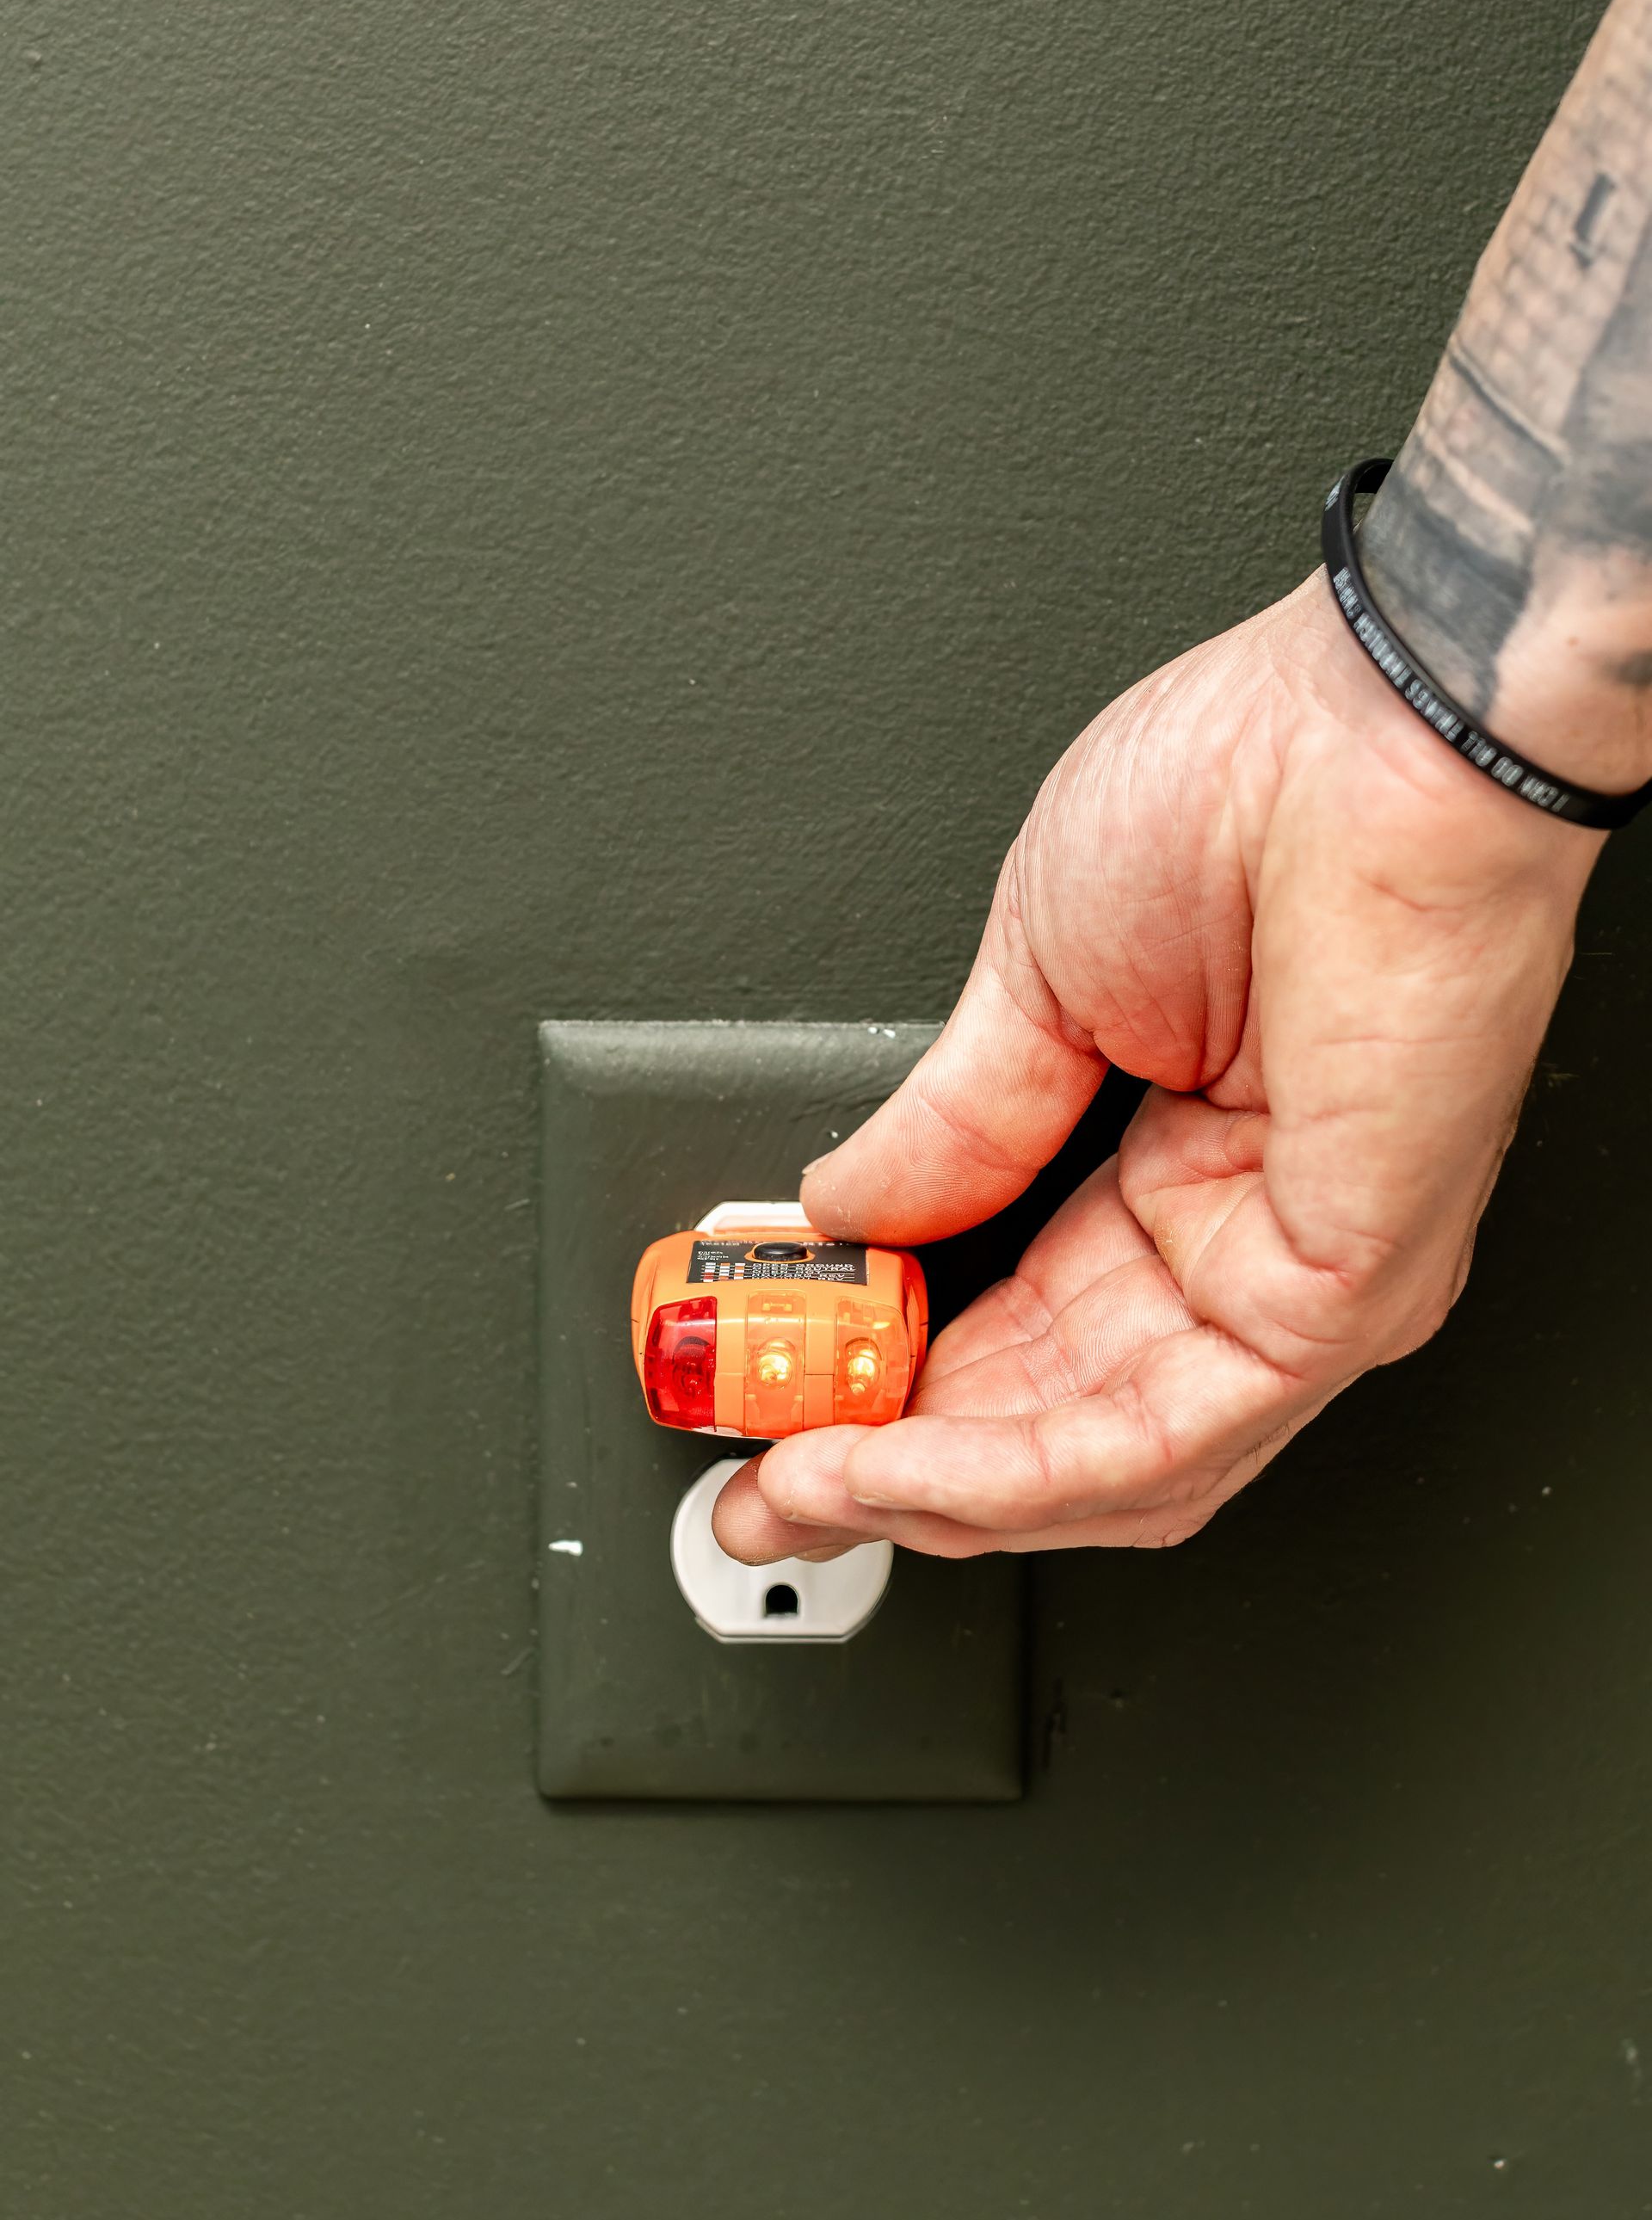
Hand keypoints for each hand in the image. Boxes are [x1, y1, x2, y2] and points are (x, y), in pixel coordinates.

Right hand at [714, 568, 1602, 1562]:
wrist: (1372, 726)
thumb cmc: (1256, 787)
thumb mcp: (1037, 979)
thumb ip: (950, 1124)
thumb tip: (846, 1206)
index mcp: (1192, 1166)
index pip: (1034, 1333)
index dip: (899, 1391)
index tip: (786, 1412)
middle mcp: (1257, 1243)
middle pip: (1067, 1424)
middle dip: (901, 1477)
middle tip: (771, 1487)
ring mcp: (1307, 1277)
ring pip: (1114, 1463)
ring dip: (942, 1493)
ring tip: (811, 1484)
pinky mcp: (1340, 1294)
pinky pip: (1166, 1433)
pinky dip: (1018, 1466)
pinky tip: (912, 1460)